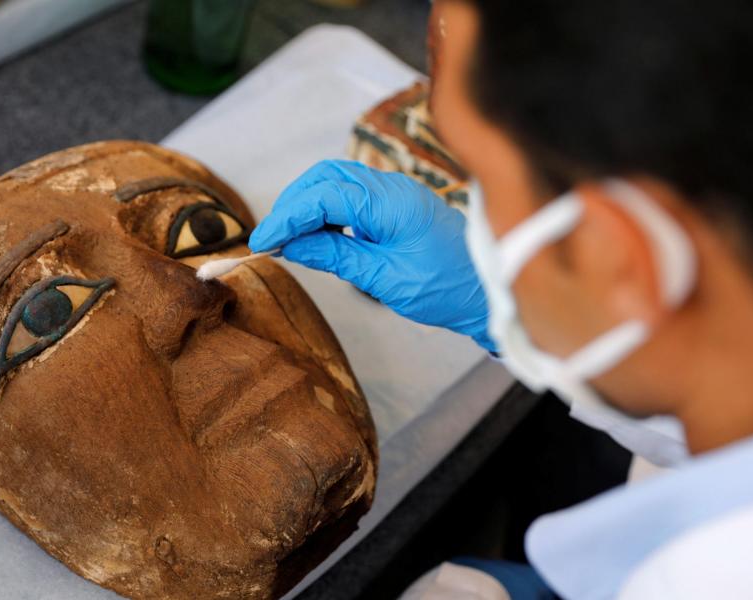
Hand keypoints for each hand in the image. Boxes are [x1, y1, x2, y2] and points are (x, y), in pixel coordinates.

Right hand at [248, 160, 495, 351]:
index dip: (287, 217)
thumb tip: (292, 244)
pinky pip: (352, 195)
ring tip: (290, 240)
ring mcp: (395, 193)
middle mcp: (392, 187)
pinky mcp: (396, 205)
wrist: (489, 291)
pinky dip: (327, 211)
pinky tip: (318, 236)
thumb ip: (336, 256)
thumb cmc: (447, 287)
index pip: (323, 195)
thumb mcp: (385, 279)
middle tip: (272, 239)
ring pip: (336, 182)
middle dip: (293, 204)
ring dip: (308, 206)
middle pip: (326, 177)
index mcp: (391, 202)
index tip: (263, 242)